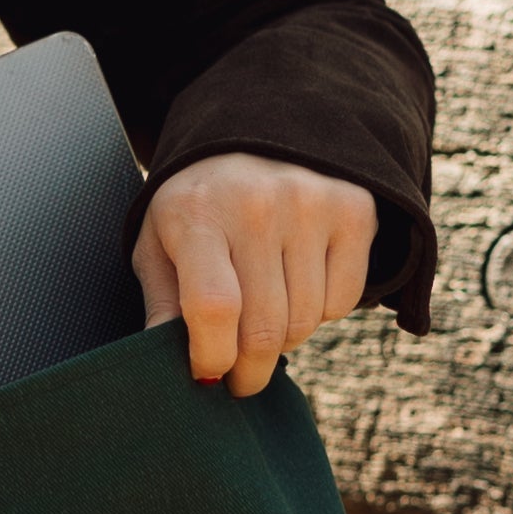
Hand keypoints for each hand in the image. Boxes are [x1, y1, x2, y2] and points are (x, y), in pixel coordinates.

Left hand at [133, 152, 376, 398]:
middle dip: (250, 370)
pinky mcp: (353, 210)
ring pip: (306, 321)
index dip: (214, 356)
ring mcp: (311, 205)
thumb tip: (163, 360)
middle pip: (265, 328)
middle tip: (241, 379)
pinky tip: (297, 288)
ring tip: (264, 321)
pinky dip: (320, 313)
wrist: (255, 135)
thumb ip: (161, 302)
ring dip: (285, 340)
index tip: (208, 374)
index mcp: (197, 214)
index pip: (214, 307)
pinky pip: (342, 302)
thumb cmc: (199, 205)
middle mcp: (257, 205)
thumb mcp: (159, 243)